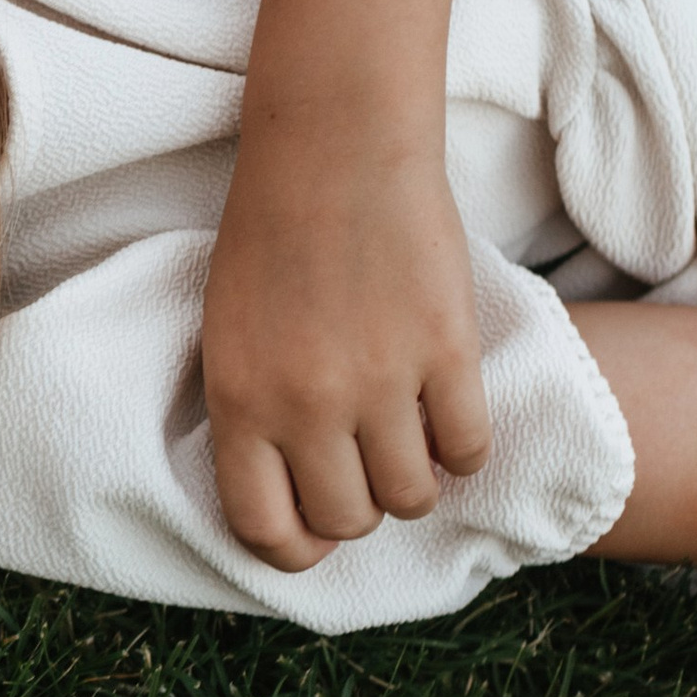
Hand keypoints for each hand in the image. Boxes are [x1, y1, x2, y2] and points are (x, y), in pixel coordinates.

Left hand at [202, 132, 489, 568]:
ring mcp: (381, 382)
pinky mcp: (447, 352)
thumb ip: (253, 412)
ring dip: (414, 482)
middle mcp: (307, 406)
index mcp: (240, 402)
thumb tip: (289, 493)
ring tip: (410, 443)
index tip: (312, 532)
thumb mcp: (228, 334)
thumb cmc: (269, 234)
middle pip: (349, 520)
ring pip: (413, 498)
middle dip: (359, 508)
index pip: (264, 528)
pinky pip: (468, 449)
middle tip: (366, 469)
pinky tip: (450, 417)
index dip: (294, 548)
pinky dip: (464, 448)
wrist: (334, 148)